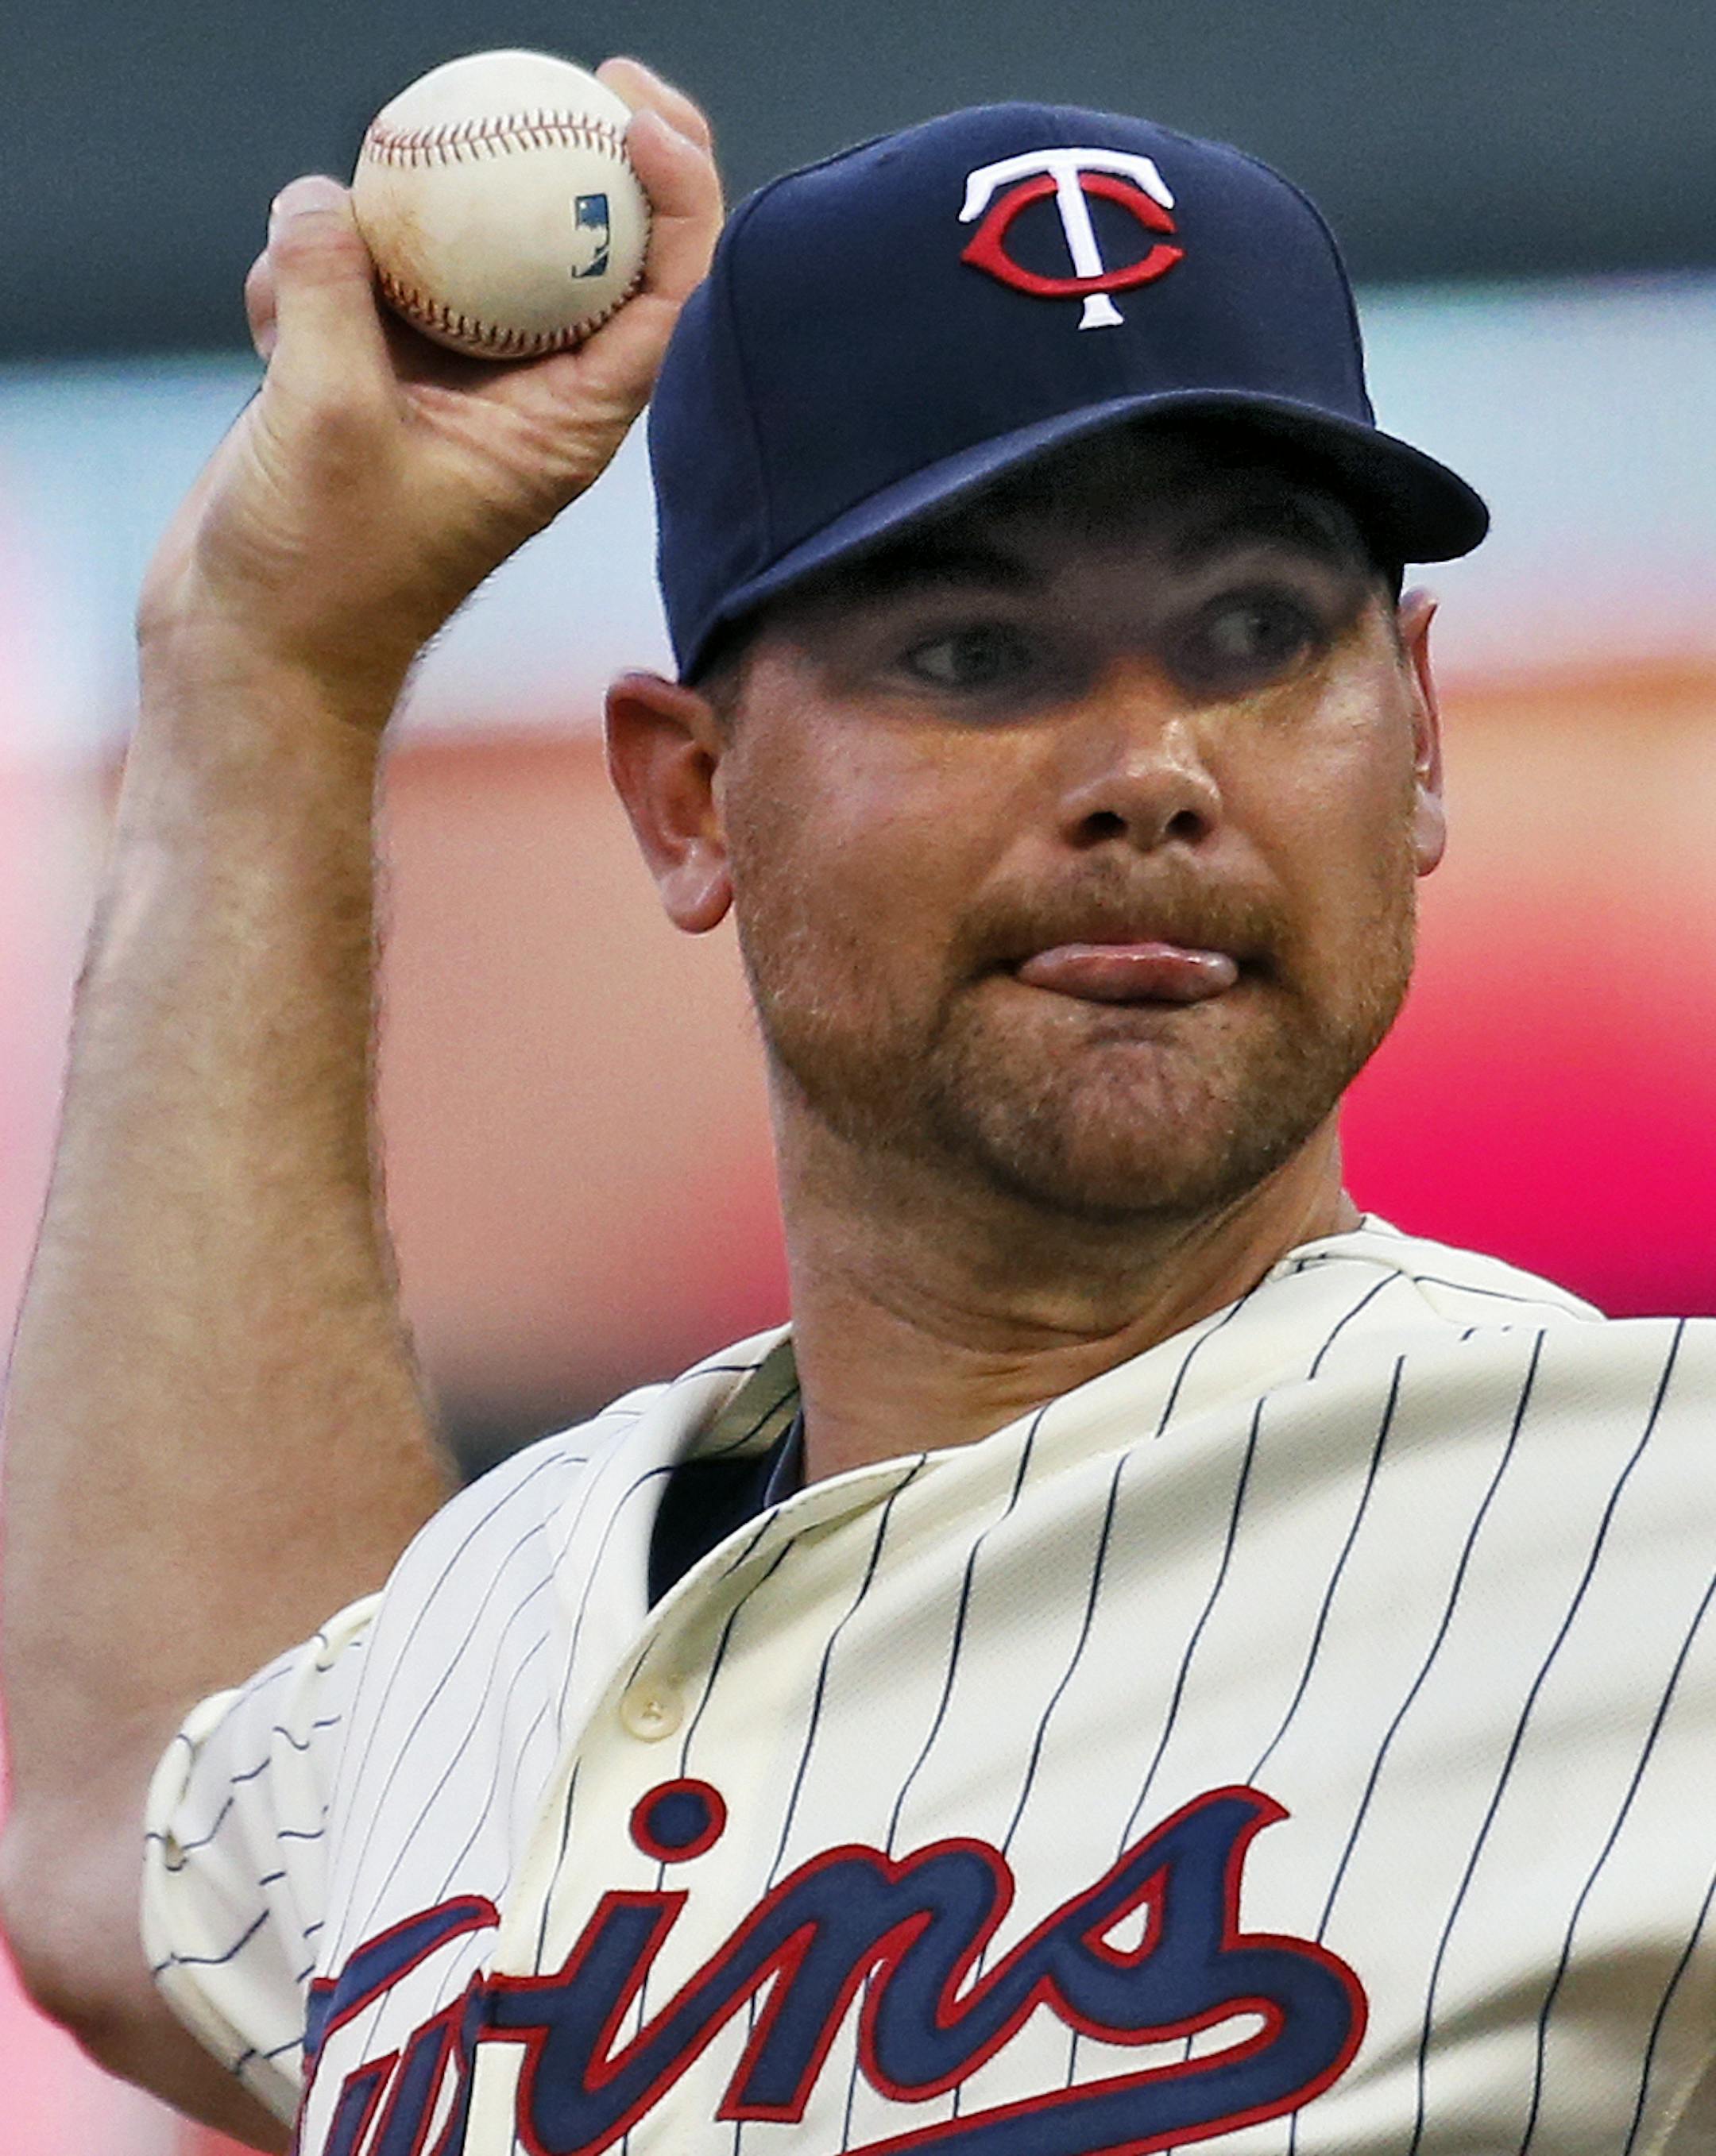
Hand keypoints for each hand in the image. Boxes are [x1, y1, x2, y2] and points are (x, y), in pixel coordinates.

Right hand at [137, 59, 721, 717]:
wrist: (254, 652)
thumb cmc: (319, 578)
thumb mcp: (325, 422)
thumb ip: (334, 298)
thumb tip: (326, 198)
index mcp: (569, 424)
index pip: (668, 297)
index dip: (681, 194)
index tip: (630, 115)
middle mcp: (526, 395)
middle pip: (589, 251)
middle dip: (583, 152)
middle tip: (559, 70)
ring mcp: (450, 382)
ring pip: (462, 252)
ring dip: (400, 218)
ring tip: (337, 227)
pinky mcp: (373, 376)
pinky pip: (358, 282)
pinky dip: (308, 276)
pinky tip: (265, 321)